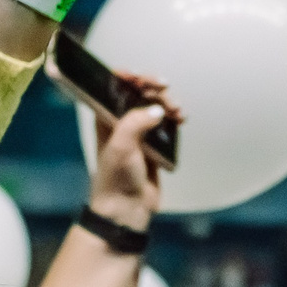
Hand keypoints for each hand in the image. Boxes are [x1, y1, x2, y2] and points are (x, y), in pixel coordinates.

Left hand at [86, 72, 169, 230]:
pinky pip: (166, 123)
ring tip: (178, 112)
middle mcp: (121, 121)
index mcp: (105, 117)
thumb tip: (157, 110)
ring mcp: (138, 133)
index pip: (114, 86)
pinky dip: (174, 118)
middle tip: (164, 90)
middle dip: (154, 88)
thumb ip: (136, 122)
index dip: (128, 77)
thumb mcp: (121, 146)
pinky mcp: (153, 144)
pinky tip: (181, 120)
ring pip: (155, 106)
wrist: (126, 209)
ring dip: (168, 103)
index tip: (142, 78)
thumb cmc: (116, 178)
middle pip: (139, 92)